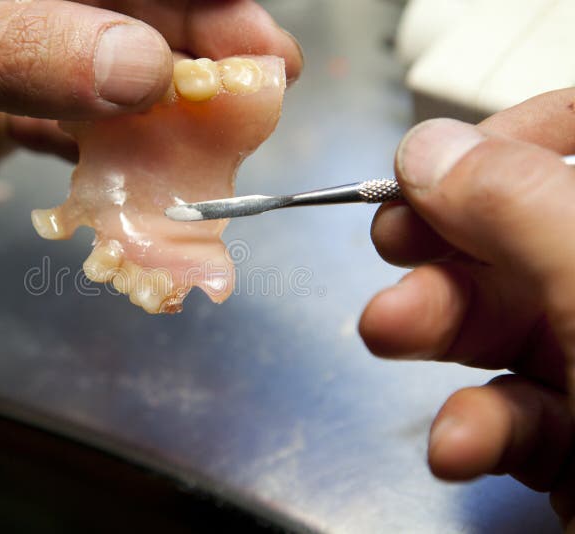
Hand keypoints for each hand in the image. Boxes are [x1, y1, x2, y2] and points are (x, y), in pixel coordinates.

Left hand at [0, 0, 302, 305]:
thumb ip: (13, 49)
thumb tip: (145, 67)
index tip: (250, 34)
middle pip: (124, 8)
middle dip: (198, 49)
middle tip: (263, 90)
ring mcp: (2, 56)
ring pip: (109, 72)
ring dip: (168, 109)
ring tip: (220, 139)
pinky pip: (77, 131)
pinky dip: (118, 158)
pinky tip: (150, 176)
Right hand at [359, 89, 574, 525]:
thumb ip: (516, 206)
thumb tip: (428, 150)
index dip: (505, 139)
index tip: (435, 171)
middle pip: (523, 236)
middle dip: (445, 243)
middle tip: (390, 247)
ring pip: (506, 326)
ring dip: (435, 332)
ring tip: (388, 335)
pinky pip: (515, 410)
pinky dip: (475, 425)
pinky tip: (460, 443)